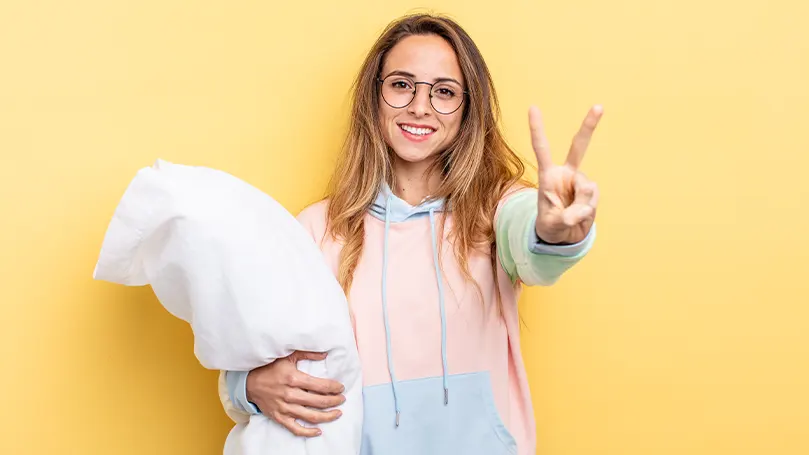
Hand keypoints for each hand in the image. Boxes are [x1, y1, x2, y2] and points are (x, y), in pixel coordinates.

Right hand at [246, 351, 345, 436]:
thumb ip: (307, 354)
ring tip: (337, 413)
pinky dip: (308, 432)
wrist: (249, 383)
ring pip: (311, 416)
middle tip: (342, 399)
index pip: (320, 386)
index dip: (333, 388)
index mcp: (293, 379)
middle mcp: (290, 395)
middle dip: (334, 401)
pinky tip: (318, 430)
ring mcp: (285, 408)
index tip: (341, 388)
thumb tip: (325, 354)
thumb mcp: (288, 356)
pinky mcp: (279, 417)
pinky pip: (296, 429)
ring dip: (327, 416)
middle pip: (318, 402)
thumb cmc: (269, 368)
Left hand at [529, 105, 602, 244]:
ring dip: (580, 206)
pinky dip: (586, 211)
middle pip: (578, 146)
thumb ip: (564, 217)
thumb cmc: (550, 227)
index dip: (537, 129)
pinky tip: (579, 215)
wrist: (563, 236)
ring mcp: (580, 182)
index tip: (533, 107)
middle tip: (599, 106)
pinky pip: (593, 199)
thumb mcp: (551, 224)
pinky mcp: (591, 192)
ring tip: (569, 217)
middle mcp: (566, 174)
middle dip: (589, 126)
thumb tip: (581, 211)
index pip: (542, 149)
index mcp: (548, 175)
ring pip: (587, 188)